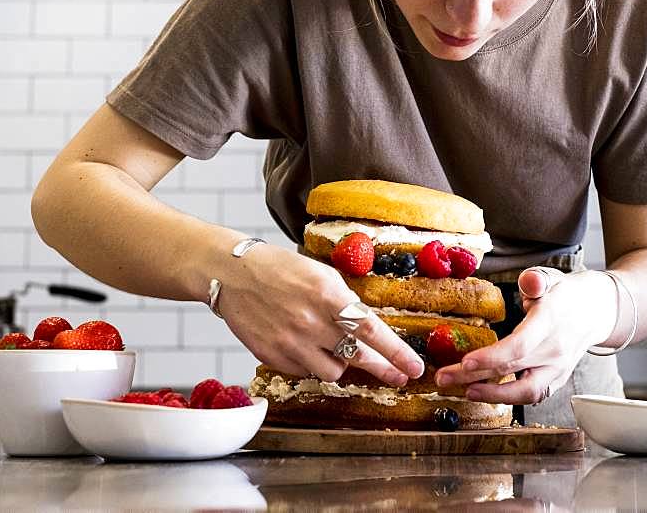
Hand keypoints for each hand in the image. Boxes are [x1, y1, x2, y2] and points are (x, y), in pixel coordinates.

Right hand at [217, 244, 424, 386]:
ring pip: (333, 371)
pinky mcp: (272, 356)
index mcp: (326, 294)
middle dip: (385, 369)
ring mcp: (290, 342)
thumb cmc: (279, 269)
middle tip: (402, 376)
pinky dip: (312, 363)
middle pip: (358, 356)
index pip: (371, 329)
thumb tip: (369, 329)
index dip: (396, 352)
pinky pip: (305, 372)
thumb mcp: (320, 275)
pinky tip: (306, 346)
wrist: (233, 273)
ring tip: (336, 348)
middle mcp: (310, 321)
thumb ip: (344, 302)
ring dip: (341, 363)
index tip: (413, 365)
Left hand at [434, 268, 615, 404]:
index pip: (520, 346)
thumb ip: (536, 280)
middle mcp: (556, 350)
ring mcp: (558, 369)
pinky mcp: (556, 380)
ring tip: (462, 391)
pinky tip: (482, 393)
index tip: (465, 362)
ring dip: (491, 395)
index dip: (492, 357)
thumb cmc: (566, 294)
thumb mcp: (551, 278)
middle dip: (474, 377)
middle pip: (512, 370)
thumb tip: (529, 280)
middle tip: (444, 378)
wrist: (596, 312)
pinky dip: (506, 398)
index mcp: (551, 322)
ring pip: (525, 392)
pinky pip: (531, 395)